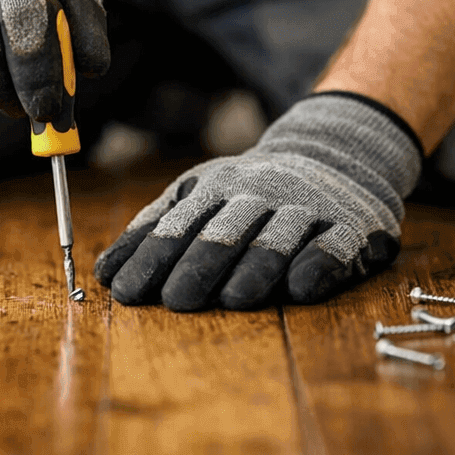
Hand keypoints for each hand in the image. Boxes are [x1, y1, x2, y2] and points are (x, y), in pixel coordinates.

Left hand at [94, 93, 421, 309]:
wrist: (337, 154)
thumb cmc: (250, 191)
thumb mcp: (198, 196)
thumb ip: (154, 231)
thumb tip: (105, 274)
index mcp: (216, 188)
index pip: (178, 224)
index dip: (152, 256)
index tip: (126, 291)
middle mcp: (259, 194)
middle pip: (225, 229)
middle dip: (199, 263)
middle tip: (176, 300)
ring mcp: (304, 208)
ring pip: (277, 236)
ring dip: (256, 265)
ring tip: (235, 299)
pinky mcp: (348, 226)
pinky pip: (333, 244)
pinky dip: (317, 263)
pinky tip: (300, 286)